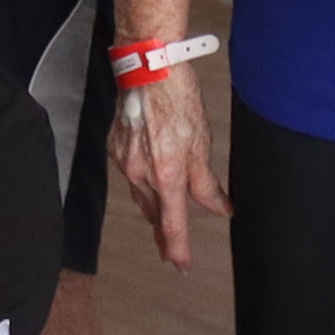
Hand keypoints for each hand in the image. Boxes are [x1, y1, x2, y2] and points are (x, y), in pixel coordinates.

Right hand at [110, 68, 228, 268]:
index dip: (177, 248)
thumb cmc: (178, 99)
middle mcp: (142, 174)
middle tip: (170, 251)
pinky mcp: (115, 147)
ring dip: (153, 208)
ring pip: (141, 195)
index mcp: (167, 175)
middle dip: (163, 233)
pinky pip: (131, 174)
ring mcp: (125, 161)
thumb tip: (219, 208)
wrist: (149, 69)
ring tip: (163, 219)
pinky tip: (149, 177)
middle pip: (153, 214)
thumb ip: (207, 183)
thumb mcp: (202, 144)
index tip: (181, 265)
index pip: (173, 224)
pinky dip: (143, 181)